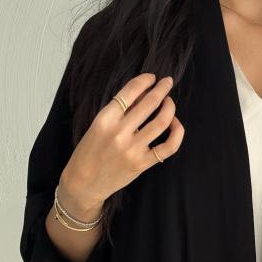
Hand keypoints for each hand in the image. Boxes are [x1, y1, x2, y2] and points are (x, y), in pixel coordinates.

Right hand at [61, 72, 184, 206]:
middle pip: (149, 104)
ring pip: (161, 122)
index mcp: (104, 120)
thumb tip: (143, 92)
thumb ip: (119, 110)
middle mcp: (119, 133)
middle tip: (167, 82)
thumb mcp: (98, 125)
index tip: (152, 77)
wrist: (83, 183)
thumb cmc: (89, 151)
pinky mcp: (142, 163)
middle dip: (162, 89)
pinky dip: (177, 133)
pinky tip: (175, 124)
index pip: (129, 93)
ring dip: (169, 107)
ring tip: (169, 102)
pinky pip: (168, 146)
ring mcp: (133, 149)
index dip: (144, 81)